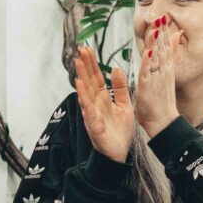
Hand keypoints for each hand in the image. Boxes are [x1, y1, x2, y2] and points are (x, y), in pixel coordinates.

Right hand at [72, 45, 134, 163]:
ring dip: (81, 77)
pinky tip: (80, 88)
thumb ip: (121, 88)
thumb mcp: (125, 105)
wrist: (120, 153)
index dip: (92, 63)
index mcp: (103, 99)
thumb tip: (116, 69)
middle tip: (80, 49)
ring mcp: (93, 115)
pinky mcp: (95, 126)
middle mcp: (95, 104)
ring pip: (86, 93)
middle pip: (89, 81)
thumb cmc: (120, 131)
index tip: (87, 48)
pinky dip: (84, 99)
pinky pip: (89, 111)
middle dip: (84, 65)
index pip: (96, 77)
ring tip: (77, 63)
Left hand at [134, 20, 180, 138]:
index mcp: (167, 67)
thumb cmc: (162, 100)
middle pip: (163, 48)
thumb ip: (172, 54)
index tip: (163, 16)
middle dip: (162, 32)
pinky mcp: (148, 87)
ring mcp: (157, 78)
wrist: (163, 122)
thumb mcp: (168, 73)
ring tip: (156, 27)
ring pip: (156, 57)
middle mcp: (164, 71)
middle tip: (161, 15)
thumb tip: (178, 36)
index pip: (167, 46)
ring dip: (156, 42)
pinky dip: (148, 61)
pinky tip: (148, 51)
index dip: (165, 31)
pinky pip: (147, 72)